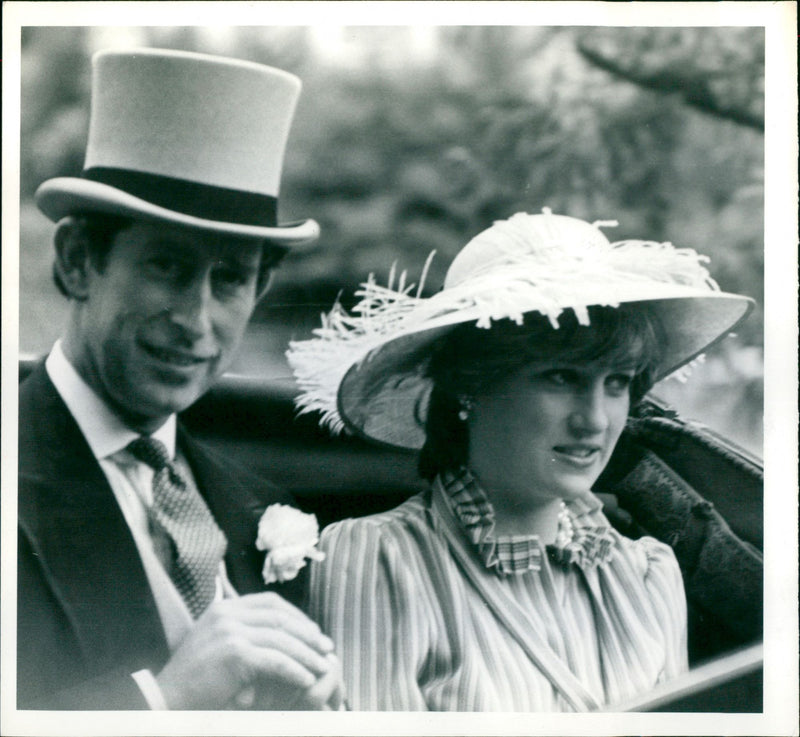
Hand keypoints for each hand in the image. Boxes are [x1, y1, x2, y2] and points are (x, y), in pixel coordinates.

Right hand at [155, 592, 333, 709]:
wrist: (166, 698)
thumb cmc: (195, 678)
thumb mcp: (218, 643)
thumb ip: (244, 632)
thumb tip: (283, 635)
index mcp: (225, 607)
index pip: (271, 603)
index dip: (297, 616)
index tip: (314, 632)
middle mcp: (228, 613)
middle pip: (280, 618)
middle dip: (307, 633)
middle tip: (326, 648)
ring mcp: (230, 631)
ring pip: (281, 638)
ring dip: (306, 654)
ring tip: (323, 666)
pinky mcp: (234, 653)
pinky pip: (275, 660)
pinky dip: (294, 670)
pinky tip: (306, 680)